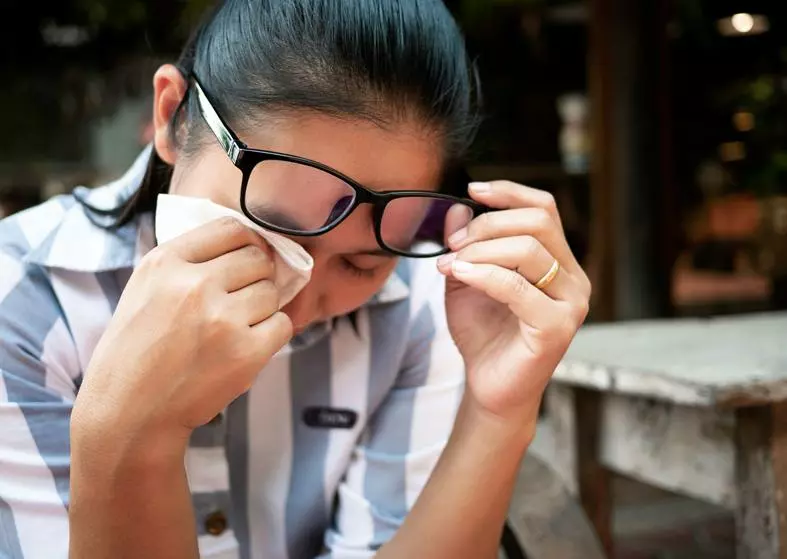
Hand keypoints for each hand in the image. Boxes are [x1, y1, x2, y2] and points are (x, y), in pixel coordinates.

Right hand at [72, 217, 292, 444]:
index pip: (232, 228)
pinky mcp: (245, 352)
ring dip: (262, 308)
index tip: (246, 261)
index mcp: (166, 263)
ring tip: (233, 329)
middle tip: (238, 302)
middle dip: (255, 278)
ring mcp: (222, 319)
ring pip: (272, 292)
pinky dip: (271, 334)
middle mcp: (194, 285)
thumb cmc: (138, 352)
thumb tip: (251, 246)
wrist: (129, 414)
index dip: (248, 243)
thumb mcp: (147, 289)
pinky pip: (283, 324)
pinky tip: (245, 347)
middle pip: (258, 259)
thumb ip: (191, 262)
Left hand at [437, 181, 589, 429]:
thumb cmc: (483, 333)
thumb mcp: (466, 278)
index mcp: (559, 262)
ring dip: (481, 250)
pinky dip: (482, 275)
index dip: (509, 193)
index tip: (472, 190)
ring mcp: (570, 303)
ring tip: (451, 263)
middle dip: (488, 224)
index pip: (544, 209)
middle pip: (537, 222)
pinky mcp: (556, 328)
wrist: (489, 386)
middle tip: (453, 243)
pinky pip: (517, 288)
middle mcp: (573, 279)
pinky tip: (459, 275)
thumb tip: (460, 209)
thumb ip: (464, 244)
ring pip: (528, 249)